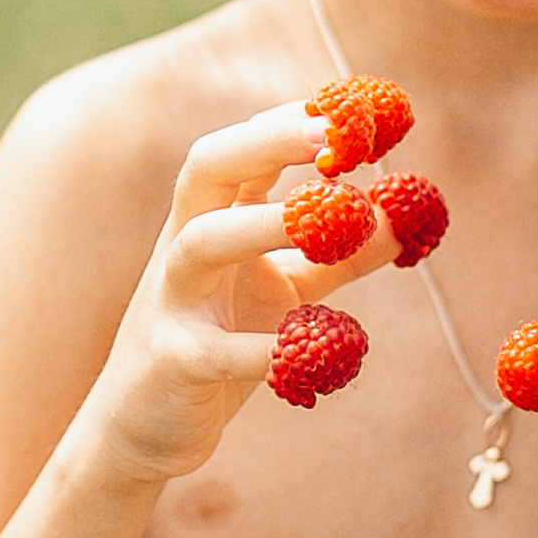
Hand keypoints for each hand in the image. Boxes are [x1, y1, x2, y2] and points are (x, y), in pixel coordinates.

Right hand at [85, 101, 401, 487]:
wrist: (135, 430)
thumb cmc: (215, 345)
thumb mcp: (281, 293)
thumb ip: (337, 259)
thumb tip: (402, 220)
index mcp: (207, 221)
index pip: (242, 150)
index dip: (293, 121)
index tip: (356, 108)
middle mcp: (182, 248)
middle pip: (207, 169)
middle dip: (267, 141)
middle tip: (336, 137)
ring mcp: (172, 303)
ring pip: (202, 243)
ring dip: (263, 225)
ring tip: (334, 227)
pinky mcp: (175, 364)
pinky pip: (221, 351)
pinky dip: (273, 350)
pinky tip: (333, 351)